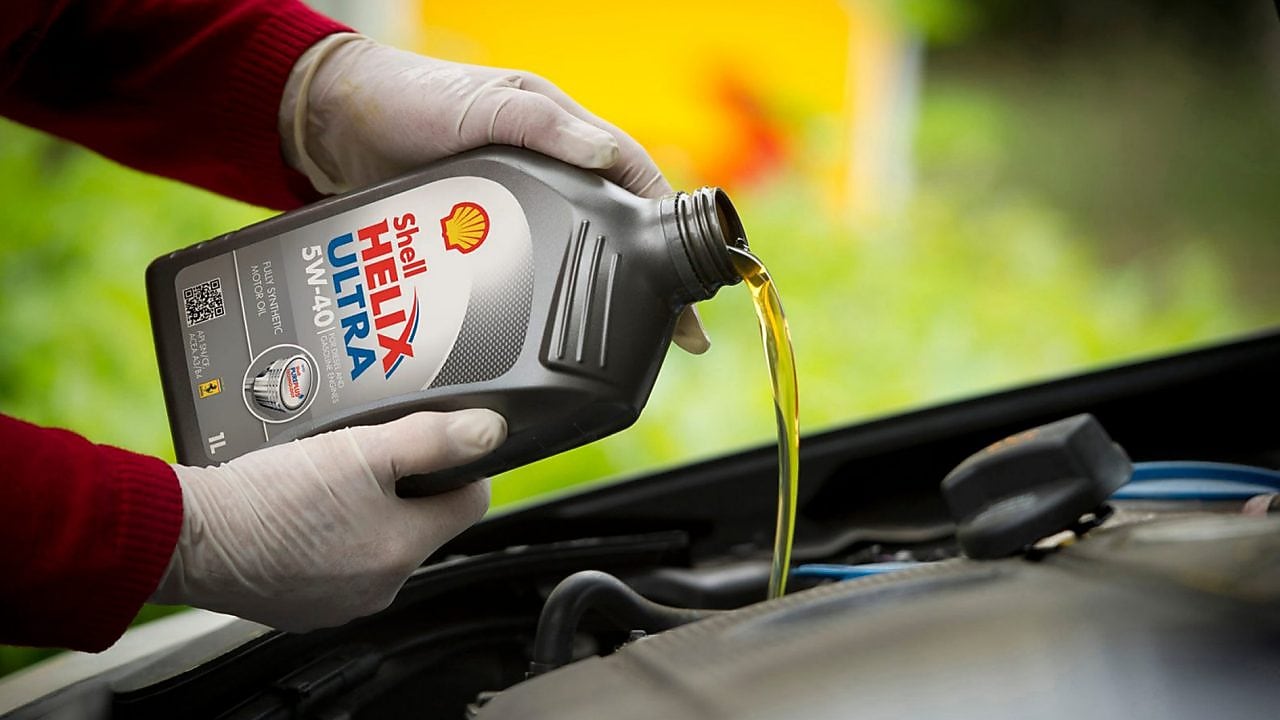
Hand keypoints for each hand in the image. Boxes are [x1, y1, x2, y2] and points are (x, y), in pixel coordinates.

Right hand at [151, 409, 505, 631]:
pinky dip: (328, 533)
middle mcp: (380, 586)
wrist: (186, 535)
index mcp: (404, 549)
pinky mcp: (303, 604)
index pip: (471, 501)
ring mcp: (340, 601)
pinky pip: (336, 561)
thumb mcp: (359, 448)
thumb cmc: (266, 497)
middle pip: (423, 522)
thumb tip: (489, 431)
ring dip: (364, 508)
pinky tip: (300, 508)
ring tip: (327, 478)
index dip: (459, 464)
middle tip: (365, 454)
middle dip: (404, 486)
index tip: (434, 444)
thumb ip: (431, 438)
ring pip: (378, 541)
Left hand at [279, 34, 709, 353]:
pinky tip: (549, 341)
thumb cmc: (410, 96)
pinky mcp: (477, 244)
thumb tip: (605, 153)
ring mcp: (512, 214)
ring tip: (620, 353)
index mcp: (560, 136)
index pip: (633, 182)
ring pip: (569, 264)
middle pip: (611, 235)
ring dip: (597, 303)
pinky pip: (521, 280)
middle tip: (670, 339)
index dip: (669, 230)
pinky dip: (542, 309)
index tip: (694, 280)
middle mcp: (545, 176)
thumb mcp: (479, 103)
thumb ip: (538, 123)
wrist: (331, 123)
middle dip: (645, 285)